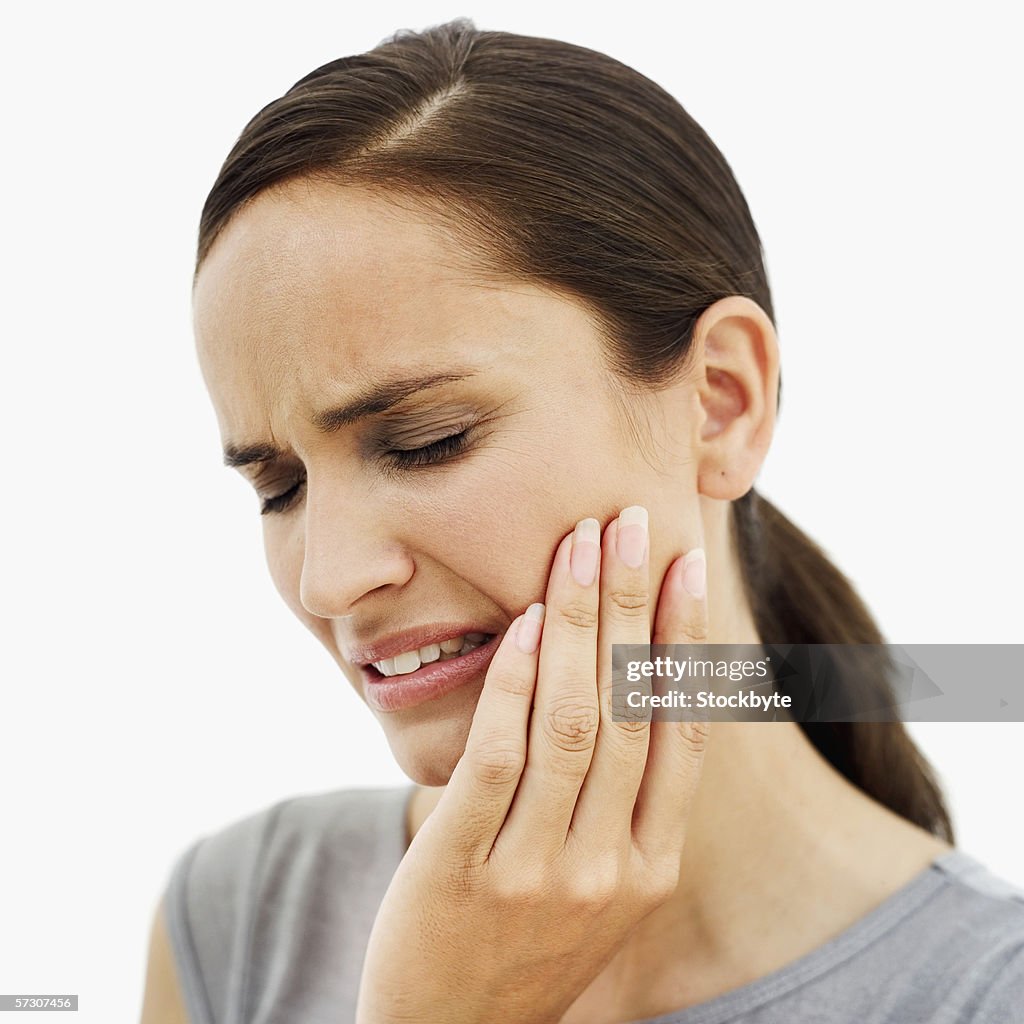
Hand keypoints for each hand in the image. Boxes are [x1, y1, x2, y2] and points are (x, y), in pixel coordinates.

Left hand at [355, 505, 709, 1023]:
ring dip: (577, 621)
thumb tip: (632, 693)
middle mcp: (609, 867)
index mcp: (652, 866)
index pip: (680, 731)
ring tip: (580, 545)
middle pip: (629, 708)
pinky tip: (521, 622)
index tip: (686, 564)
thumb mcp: (597, 889)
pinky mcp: (464, 868)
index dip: (684, 640)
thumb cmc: (523, 948)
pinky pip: (497, 756)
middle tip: (633, 520)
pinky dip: (513, 681)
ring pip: (571, 721)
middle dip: (633, 603)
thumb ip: (621, 807)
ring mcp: (538, 871)